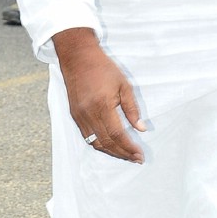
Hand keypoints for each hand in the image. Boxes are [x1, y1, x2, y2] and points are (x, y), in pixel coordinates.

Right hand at [53, 31, 145, 162]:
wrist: (78, 58)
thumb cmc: (103, 68)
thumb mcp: (124, 85)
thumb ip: (132, 109)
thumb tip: (141, 128)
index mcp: (102, 106)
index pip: (117, 134)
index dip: (129, 148)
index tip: (140, 155)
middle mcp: (89, 114)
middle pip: (106, 143)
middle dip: (123, 154)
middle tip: (136, 159)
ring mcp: (79, 116)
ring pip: (95, 143)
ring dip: (111, 152)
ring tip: (125, 156)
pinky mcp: (74, 116)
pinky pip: (87, 137)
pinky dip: (99, 145)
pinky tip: (110, 146)